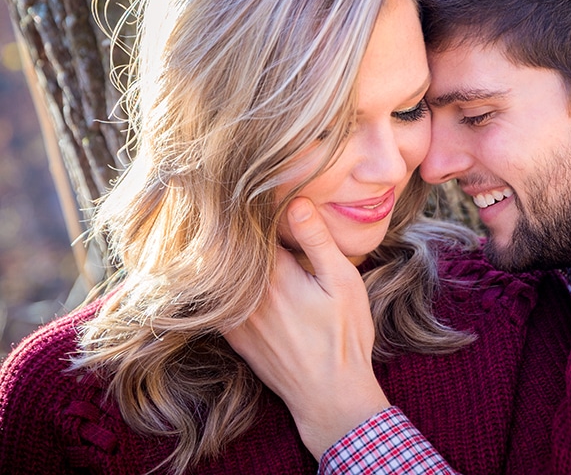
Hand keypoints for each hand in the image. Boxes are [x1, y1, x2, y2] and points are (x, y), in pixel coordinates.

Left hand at [223, 198, 389, 458]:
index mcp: (275, 274)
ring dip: (224, 254)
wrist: (329, 395)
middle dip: (234, 226)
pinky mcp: (233, 335)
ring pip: (220, 273)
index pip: (251, 227)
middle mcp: (247, 293)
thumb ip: (317, 241)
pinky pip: (216, 301)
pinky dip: (219, 283)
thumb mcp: (342, 282)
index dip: (251, 205)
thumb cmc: (344, 336)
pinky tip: (224, 272)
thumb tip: (297, 201)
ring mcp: (236, 316)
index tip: (250, 186)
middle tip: (229, 198)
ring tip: (223, 229)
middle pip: (231, 248)